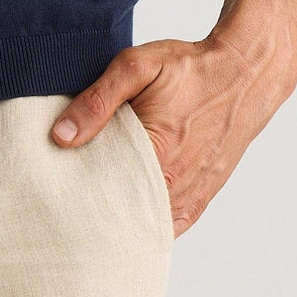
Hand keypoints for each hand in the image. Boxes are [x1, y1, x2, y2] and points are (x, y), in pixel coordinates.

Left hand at [48, 33, 296, 236]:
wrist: (244, 75)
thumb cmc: (190, 69)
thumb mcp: (137, 67)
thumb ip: (97, 101)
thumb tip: (61, 136)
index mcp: (156, 157)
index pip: (100, 194)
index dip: (74, 192)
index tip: (52, 187)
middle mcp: (174, 188)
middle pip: (119, 216)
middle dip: (90, 210)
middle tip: (63, 198)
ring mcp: (188, 199)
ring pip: (141, 227)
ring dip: (116, 219)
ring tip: (89, 203)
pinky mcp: (198, 202)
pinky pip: (163, 228)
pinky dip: (142, 223)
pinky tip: (121, 211)